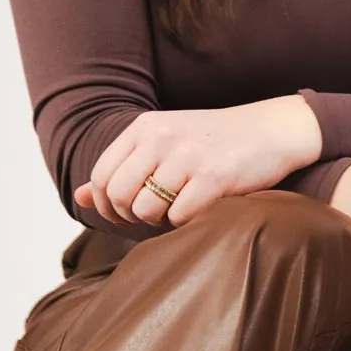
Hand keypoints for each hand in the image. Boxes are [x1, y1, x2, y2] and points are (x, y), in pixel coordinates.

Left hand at [76, 95, 323, 226]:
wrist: (271, 130)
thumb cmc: (213, 141)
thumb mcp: (163, 143)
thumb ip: (121, 167)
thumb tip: (79, 198)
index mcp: (144, 127)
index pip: (101, 175)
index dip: (106, 204)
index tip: (124, 212)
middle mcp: (161, 138)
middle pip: (118, 195)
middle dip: (129, 216)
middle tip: (149, 217)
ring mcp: (188, 157)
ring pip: (145, 209)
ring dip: (157, 222)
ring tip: (174, 212)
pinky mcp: (214, 178)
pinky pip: (179, 216)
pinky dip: (184, 223)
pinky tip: (197, 211)